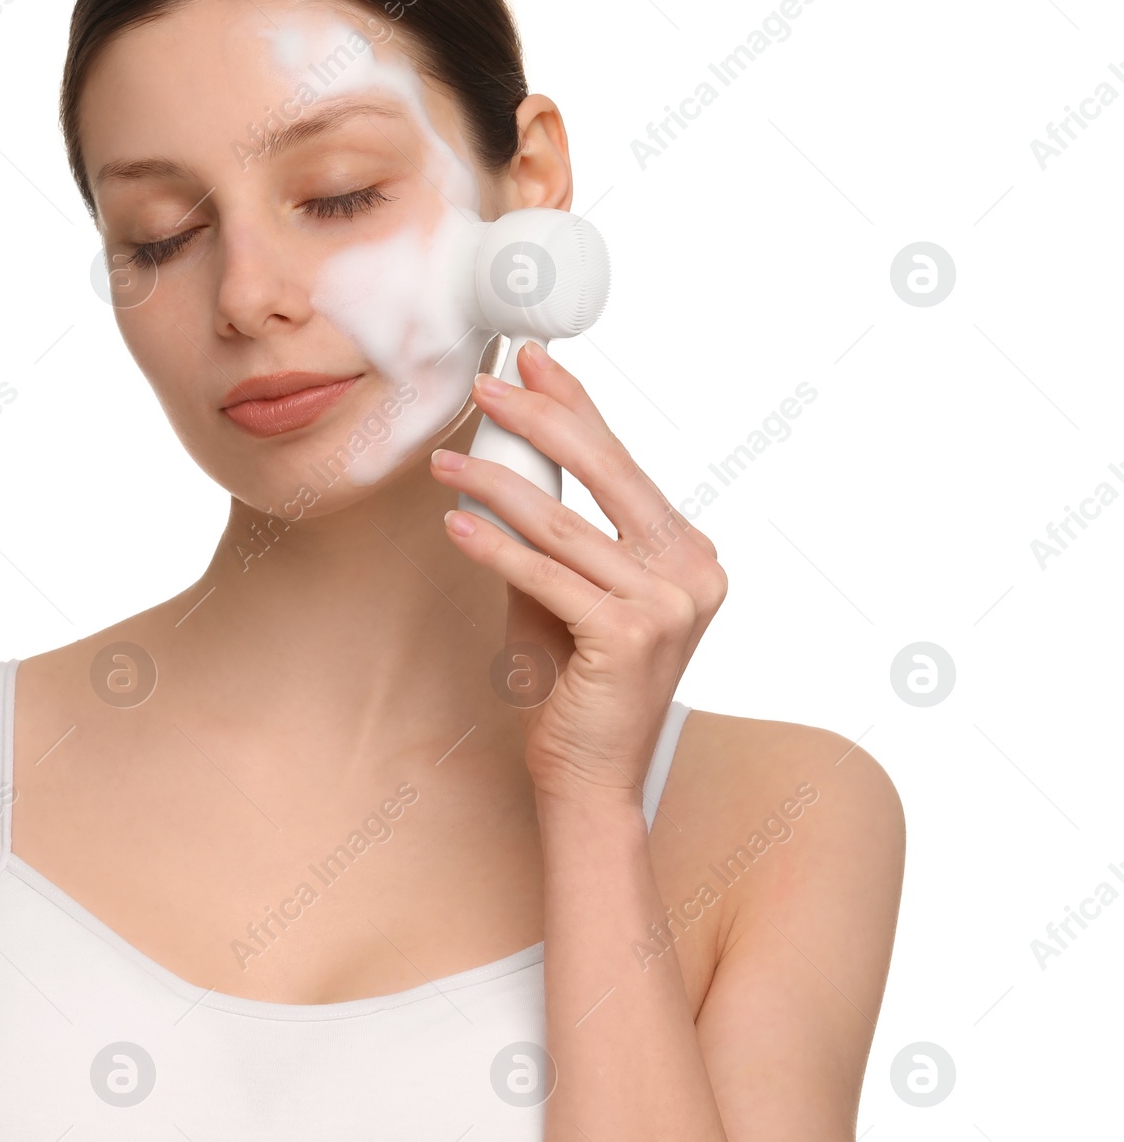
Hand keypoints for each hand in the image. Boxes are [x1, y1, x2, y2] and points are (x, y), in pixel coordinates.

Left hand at [429, 341, 727, 806]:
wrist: (589, 779)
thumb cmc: (573, 685)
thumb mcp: (563, 593)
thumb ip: (548, 533)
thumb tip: (501, 461)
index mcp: (690, 555)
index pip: (625, 465)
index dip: (578, 407)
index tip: (537, 363)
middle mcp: (693, 571)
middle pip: (606, 473)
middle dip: (540, 419)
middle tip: (488, 384)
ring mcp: (669, 604)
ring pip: (563, 523)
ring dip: (494, 485)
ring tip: (447, 459)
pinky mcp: (629, 635)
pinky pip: (545, 573)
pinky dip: (493, 546)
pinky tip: (456, 524)